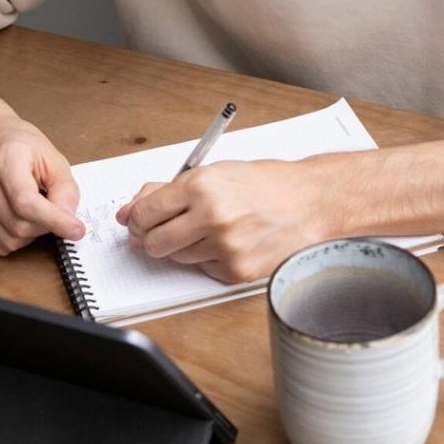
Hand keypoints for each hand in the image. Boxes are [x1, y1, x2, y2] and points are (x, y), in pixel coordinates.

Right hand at [0, 101, 84, 255]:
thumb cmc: (18, 143)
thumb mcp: (52, 156)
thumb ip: (65, 188)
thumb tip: (69, 218)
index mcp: (5, 160)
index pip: (26, 202)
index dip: (54, 221)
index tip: (76, 230)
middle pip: (19, 225)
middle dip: (46, 226)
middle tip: (55, 210)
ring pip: (9, 240)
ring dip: (32, 235)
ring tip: (37, 211)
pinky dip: (17, 240)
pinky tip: (22, 220)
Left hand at [116, 159, 331, 282]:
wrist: (312, 202)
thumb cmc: (266, 183)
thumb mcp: (215, 172)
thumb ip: (170, 190)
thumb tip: (132, 210)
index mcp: (201, 186)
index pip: (146, 213)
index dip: (137, 219)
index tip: (139, 220)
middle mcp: (210, 217)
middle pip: (154, 242)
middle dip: (152, 237)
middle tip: (162, 230)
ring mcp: (224, 247)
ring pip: (176, 257)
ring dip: (182, 246)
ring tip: (207, 229)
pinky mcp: (236, 271)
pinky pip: (202, 269)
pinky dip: (207, 257)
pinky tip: (228, 241)